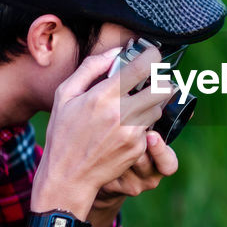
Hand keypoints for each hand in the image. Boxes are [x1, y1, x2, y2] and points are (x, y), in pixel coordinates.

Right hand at [31, 45, 175, 214]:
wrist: (67, 175)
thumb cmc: (63, 133)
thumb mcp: (65, 94)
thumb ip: (91, 68)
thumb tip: (117, 51)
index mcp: (103, 95)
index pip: (142, 68)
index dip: (153, 57)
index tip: (153, 54)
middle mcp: (122, 113)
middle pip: (162, 89)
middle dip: (160, 82)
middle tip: (151, 82)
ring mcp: (132, 133)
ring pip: (157, 109)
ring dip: (150, 105)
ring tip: (131, 108)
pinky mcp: (138, 149)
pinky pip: (149, 130)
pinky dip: (141, 127)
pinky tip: (123, 130)